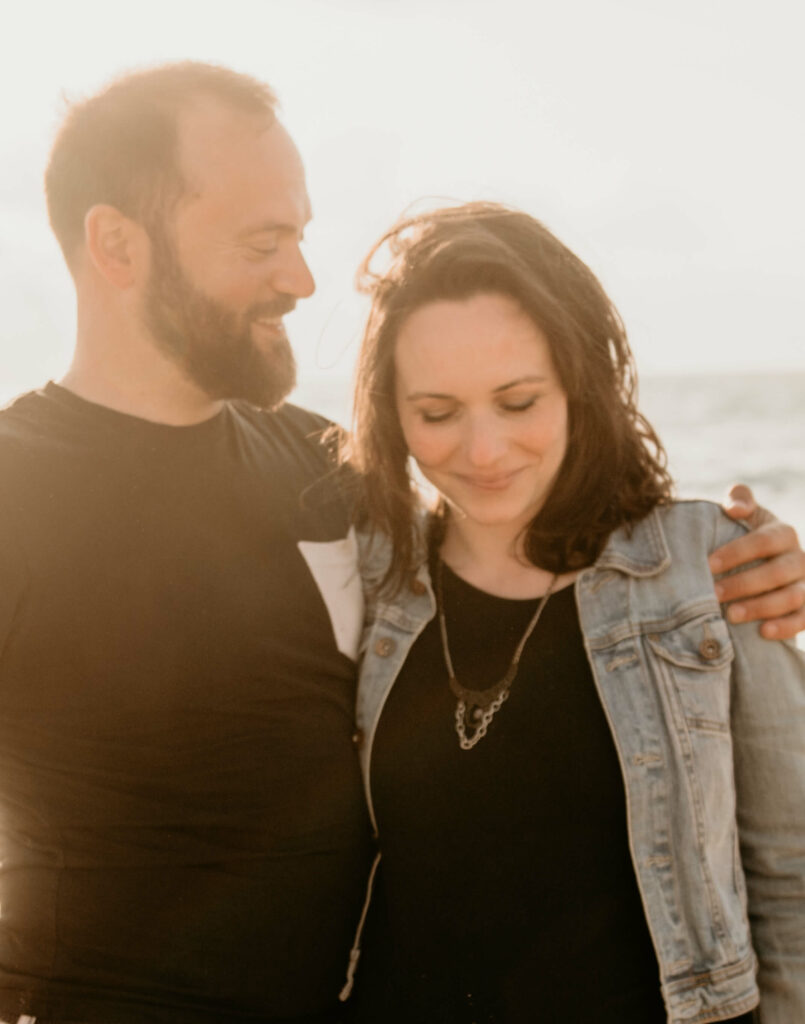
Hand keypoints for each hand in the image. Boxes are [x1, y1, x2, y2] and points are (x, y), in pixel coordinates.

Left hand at [709, 484, 804, 639]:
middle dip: (743, 583)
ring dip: (761, 607)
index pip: (763, 541)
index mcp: (783, 533)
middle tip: (714, 593)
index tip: (708, 565)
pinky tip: (763, 632)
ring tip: (731, 615)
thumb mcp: (745, 515)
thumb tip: (735, 507)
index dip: (736, 553)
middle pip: (776, 572)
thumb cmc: (744, 536)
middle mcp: (800, 558)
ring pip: (792, 597)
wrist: (762, 565)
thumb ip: (739, 500)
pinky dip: (786, 627)